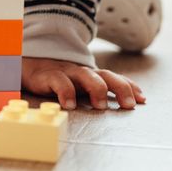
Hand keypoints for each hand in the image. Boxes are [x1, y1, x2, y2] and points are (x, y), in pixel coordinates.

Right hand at [22, 57, 145, 109]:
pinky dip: (66, 93)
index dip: (129, 87)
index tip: (142, 100)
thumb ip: (99, 93)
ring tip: (100, 105)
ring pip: (85, 75)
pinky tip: (69, 105)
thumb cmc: (59, 79)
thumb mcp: (80, 85)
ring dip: (96, 88)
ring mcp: (66, 72)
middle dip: (120, 88)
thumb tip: (124, 104)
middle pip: (105, 75)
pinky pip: (59, 82)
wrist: (28, 64)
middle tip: (129, 105)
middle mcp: (82, 72)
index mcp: (91, 75)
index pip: (114, 78)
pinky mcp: (49, 76)